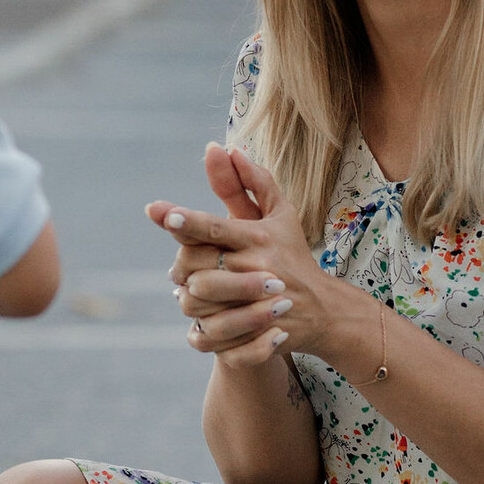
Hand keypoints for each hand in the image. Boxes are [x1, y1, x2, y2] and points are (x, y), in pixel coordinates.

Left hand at [148, 145, 357, 369]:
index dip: (187, 221)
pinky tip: (204, 317)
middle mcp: (256, 269)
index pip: (215, 228)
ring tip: (193, 290)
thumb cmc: (293, 255)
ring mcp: (255, 304)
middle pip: (195, 263)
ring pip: (194, 299)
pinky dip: (198, 326)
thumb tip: (224, 148)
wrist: (321, 311)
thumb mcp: (281, 215)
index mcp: (258, 238)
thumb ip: (252, 182)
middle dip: (180, 265)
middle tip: (183, 267)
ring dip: (186, 295)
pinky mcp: (251, 335)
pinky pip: (205, 333)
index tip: (162, 213)